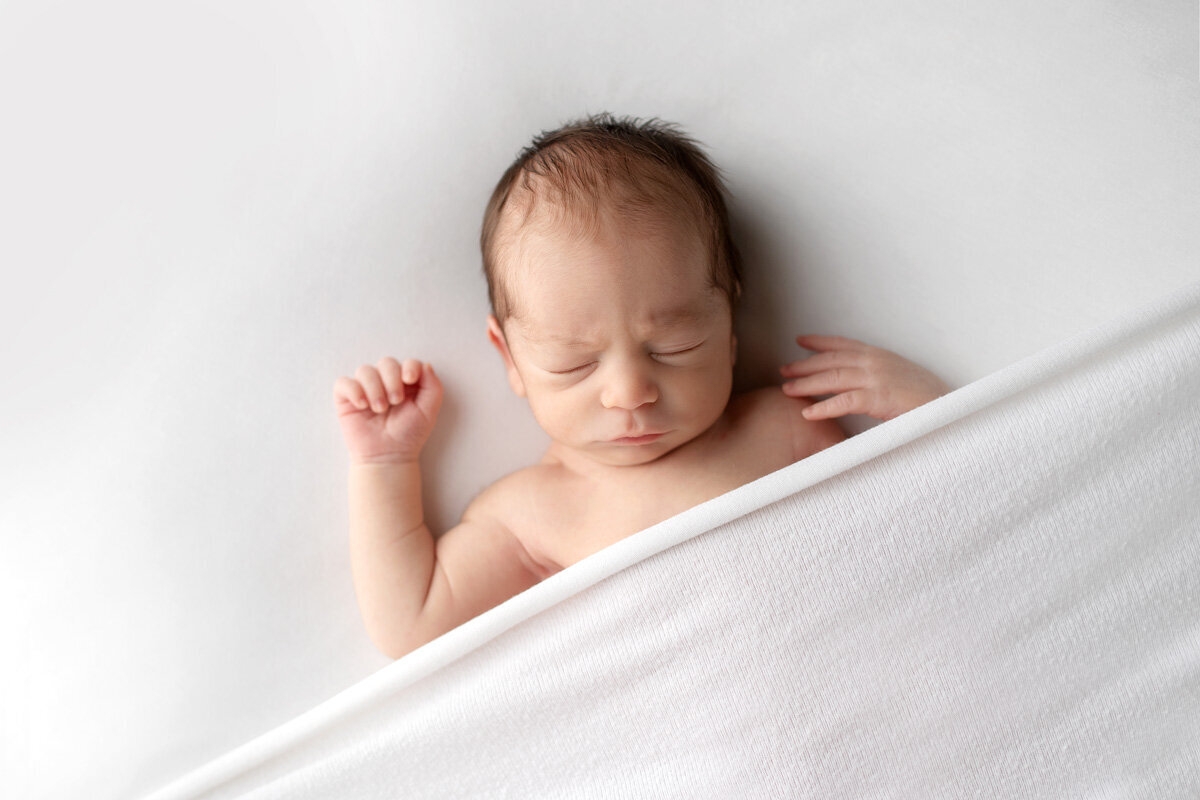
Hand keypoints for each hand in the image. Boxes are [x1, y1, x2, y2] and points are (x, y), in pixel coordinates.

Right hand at [333, 358, 443, 464]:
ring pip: (365, 370)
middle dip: (392, 379)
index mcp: (407, 383)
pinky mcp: (347, 399)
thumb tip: (425, 364)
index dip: (409, 366)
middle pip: (386, 362)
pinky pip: (343, 382)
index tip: (410, 380)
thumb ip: (433, 386)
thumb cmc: (408, 434)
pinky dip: (353, 390)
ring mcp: (365, 389)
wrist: (388, 456)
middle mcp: (386, 382)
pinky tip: (362, 405)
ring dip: (374, 388)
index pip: (408, 362)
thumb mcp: (429, 410)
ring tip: (380, 409)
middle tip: (396, 401)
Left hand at [779, 335, 950, 421]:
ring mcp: (878, 378)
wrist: (951, 409)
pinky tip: (808, 414)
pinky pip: (845, 401)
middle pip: (832, 360)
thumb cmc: (930, 399)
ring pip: (833, 377)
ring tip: (787, 389)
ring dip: (807, 384)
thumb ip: (882, 377)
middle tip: (784, 368)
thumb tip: (866, 383)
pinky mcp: (880, 398)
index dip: (821, 341)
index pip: (845, 344)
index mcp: (882, 356)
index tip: (800, 340)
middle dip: (805, 364)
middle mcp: (877, 362)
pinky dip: (824, 407)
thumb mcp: (903, 379)